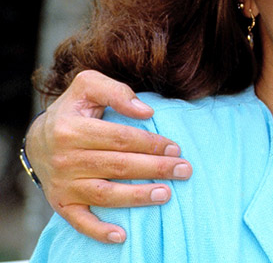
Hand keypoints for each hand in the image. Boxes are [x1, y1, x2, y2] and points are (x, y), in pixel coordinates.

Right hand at [26, 69, 192, 243]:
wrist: (38, 139)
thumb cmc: (73, 110)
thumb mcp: (88, 86)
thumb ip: (116, 91)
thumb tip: (146, 111)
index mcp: (72, 129)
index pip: (121, 138)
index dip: (151, 144)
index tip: (176, 147)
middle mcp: (66, 159)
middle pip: (118, 166)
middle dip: (155, 169)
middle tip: (184, 170)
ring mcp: (63, 184)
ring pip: (105, 194)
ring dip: (137, 197)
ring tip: (166, 195)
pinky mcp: (61, 203)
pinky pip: (80, 221)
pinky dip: (99, 231)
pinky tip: (122, 235)